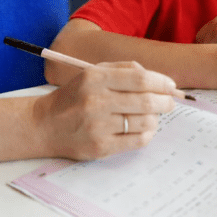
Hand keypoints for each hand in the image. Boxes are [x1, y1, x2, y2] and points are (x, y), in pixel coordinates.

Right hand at [33, 61, 177, 160]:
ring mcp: (98, 126)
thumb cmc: (75, 96)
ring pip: (144, 122)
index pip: (140, 78)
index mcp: (96, 78)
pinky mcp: (99, 147)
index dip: (162, 82)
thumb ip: (124, 69)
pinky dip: (147, 134)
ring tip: (153, 115)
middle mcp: (96, 101)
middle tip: (170, 103)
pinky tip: (144, 128)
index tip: (172, 86)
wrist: (45, 125)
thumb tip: (157, 76)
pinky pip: (136, 141)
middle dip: (165, 102)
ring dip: (156, 118)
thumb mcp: (93, 73)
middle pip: (146, 101)